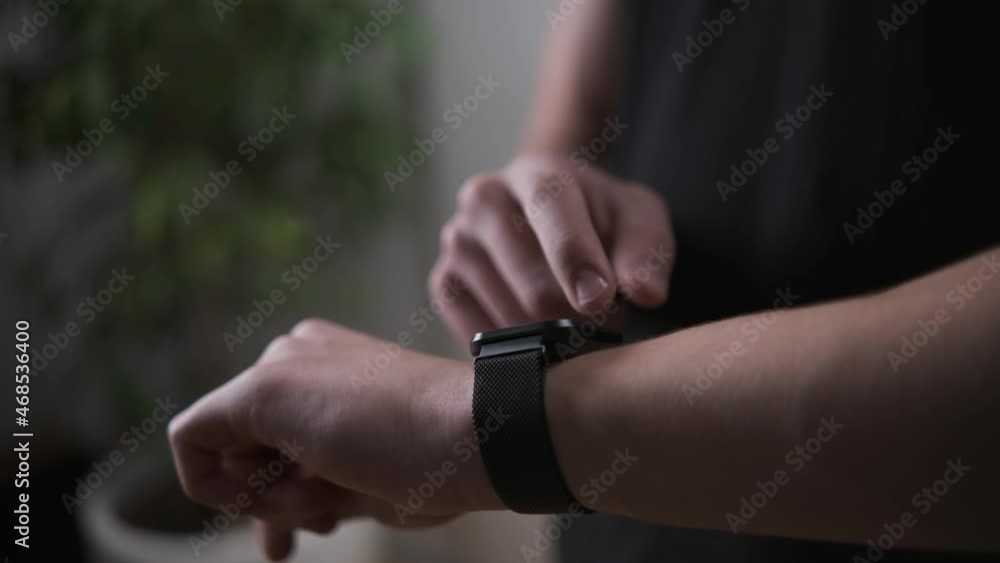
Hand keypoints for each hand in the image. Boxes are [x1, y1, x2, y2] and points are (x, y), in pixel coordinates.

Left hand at [168, 319, 500, 560]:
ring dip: (261, 497)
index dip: (273, 490)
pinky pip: (192, 442)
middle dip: (261, 500)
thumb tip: (271, 519)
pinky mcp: (260, 388)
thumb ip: (316, 485)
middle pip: (242, 441)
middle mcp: (299, 353)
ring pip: (223, 445)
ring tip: (320, 509)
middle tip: (289, 543)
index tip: (311, 524)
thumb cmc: (438, 462)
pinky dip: (220, 489)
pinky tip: (287, 499)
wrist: (477, 436)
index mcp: (330, 364)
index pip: (271, 433)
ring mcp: (281, 365)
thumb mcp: (365, 479)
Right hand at [430, 154, 674, 342]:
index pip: (550, 212)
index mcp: (537, 174)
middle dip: (579, 316)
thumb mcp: (638, 220)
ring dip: (552, 335)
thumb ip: (646, 251)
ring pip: (509, 318)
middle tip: (605, 316)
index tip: (600, 302)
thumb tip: (646, 294)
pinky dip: (517, 346)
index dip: (576, 261)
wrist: (550, 216)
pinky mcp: (443, 281)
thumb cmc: (601, 220)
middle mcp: (484, 199)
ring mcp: (457, 241)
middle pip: (533, 285)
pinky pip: (480, 335)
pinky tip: (537, 331)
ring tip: (574, 318)